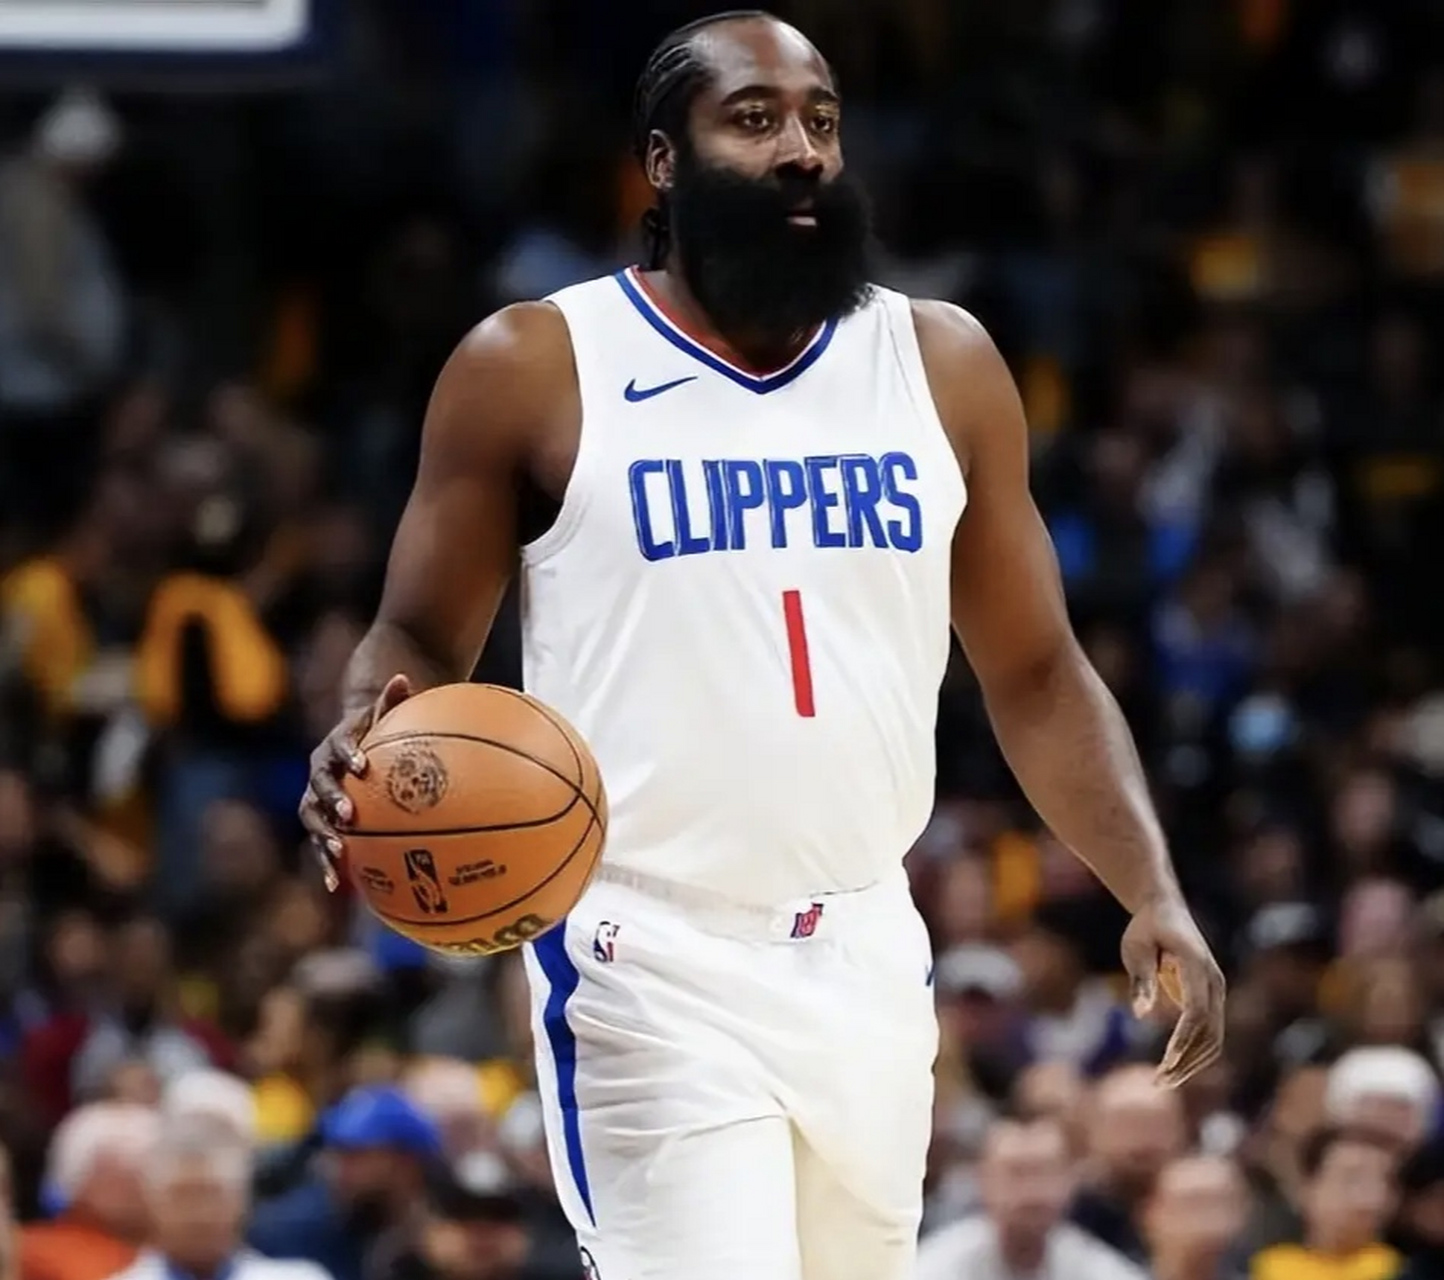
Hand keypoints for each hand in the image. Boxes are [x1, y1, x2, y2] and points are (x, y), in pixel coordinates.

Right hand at [299, 674, 411, 890]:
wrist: (350, 745)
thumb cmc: (375, 729)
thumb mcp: (383, 713)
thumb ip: (392, 700)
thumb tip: (403, 677)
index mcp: (334, 747)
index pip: (337, 749)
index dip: (348, 756)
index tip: (362, 766)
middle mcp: (318, 774)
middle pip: (317, 789)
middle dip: (331, 803)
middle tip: (348, 816)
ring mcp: (316, 800)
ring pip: (313, 821)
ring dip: (323, 838)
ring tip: (339, 855)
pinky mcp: (322, 823)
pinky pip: (322, 844)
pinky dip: (328, 865)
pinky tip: (340, 888)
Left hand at [1120, 894, 1225, 1088]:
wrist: (1165, 909)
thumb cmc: (1145, 927)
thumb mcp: (1134, 946)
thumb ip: (1141, 978)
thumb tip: (1140, 1015)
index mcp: (1196, 965)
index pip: (1196, 1011)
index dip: (1182, 1040)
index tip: (1165, 1062)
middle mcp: (1214, 980)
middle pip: (1210, 1032)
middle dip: (1187, 1061)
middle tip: (1158, 1082)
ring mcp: (1217, 991)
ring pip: (1214, 1038)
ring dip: (1192, 1063)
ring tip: (1162, 1081)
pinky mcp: (1212, 999)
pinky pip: (1210, 1033)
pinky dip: (1195, 1053)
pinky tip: (1173, 1068)